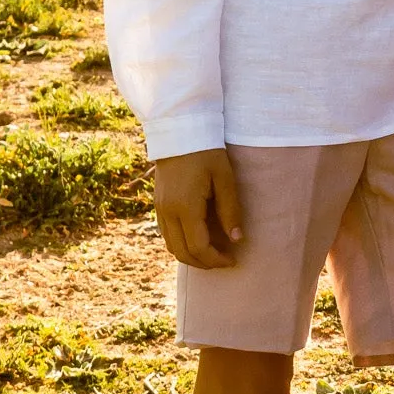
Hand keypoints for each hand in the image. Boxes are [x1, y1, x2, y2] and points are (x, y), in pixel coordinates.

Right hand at [154, 148, 242, 269]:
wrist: (179, 131)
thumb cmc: (206, 151)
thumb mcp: (224, 178)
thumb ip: (230, 210)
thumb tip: (236, 239)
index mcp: (185, 207)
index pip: (199, 247)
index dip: (216, 260)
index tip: (233, 259)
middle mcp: (168, 212)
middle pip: (182, 253)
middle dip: (204, 263)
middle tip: (224, 261)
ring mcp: (160, 209)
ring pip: (172, 246)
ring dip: (191, 255)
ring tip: (212, 253)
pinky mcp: (158, 204)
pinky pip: (167, 234)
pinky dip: (181, 244)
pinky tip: (198, 238)